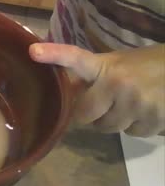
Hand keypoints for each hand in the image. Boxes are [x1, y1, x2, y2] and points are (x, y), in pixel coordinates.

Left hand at [29, 43, 164, 136]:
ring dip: (114, 121)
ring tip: (128, 104)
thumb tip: (68, 94)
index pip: (75, 58)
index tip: (33, 51)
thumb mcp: (118, 63)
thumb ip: (94, 77)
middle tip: (101, 104)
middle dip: (90, 114)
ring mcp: (136, 104)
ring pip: (109, 128)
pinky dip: (136, 126)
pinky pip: (133, 133)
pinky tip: (146, 110)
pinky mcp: (153, 120)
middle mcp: (118, 84)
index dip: (54, 54)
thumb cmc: (148, 65)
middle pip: (85, 115)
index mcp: (105, 66)